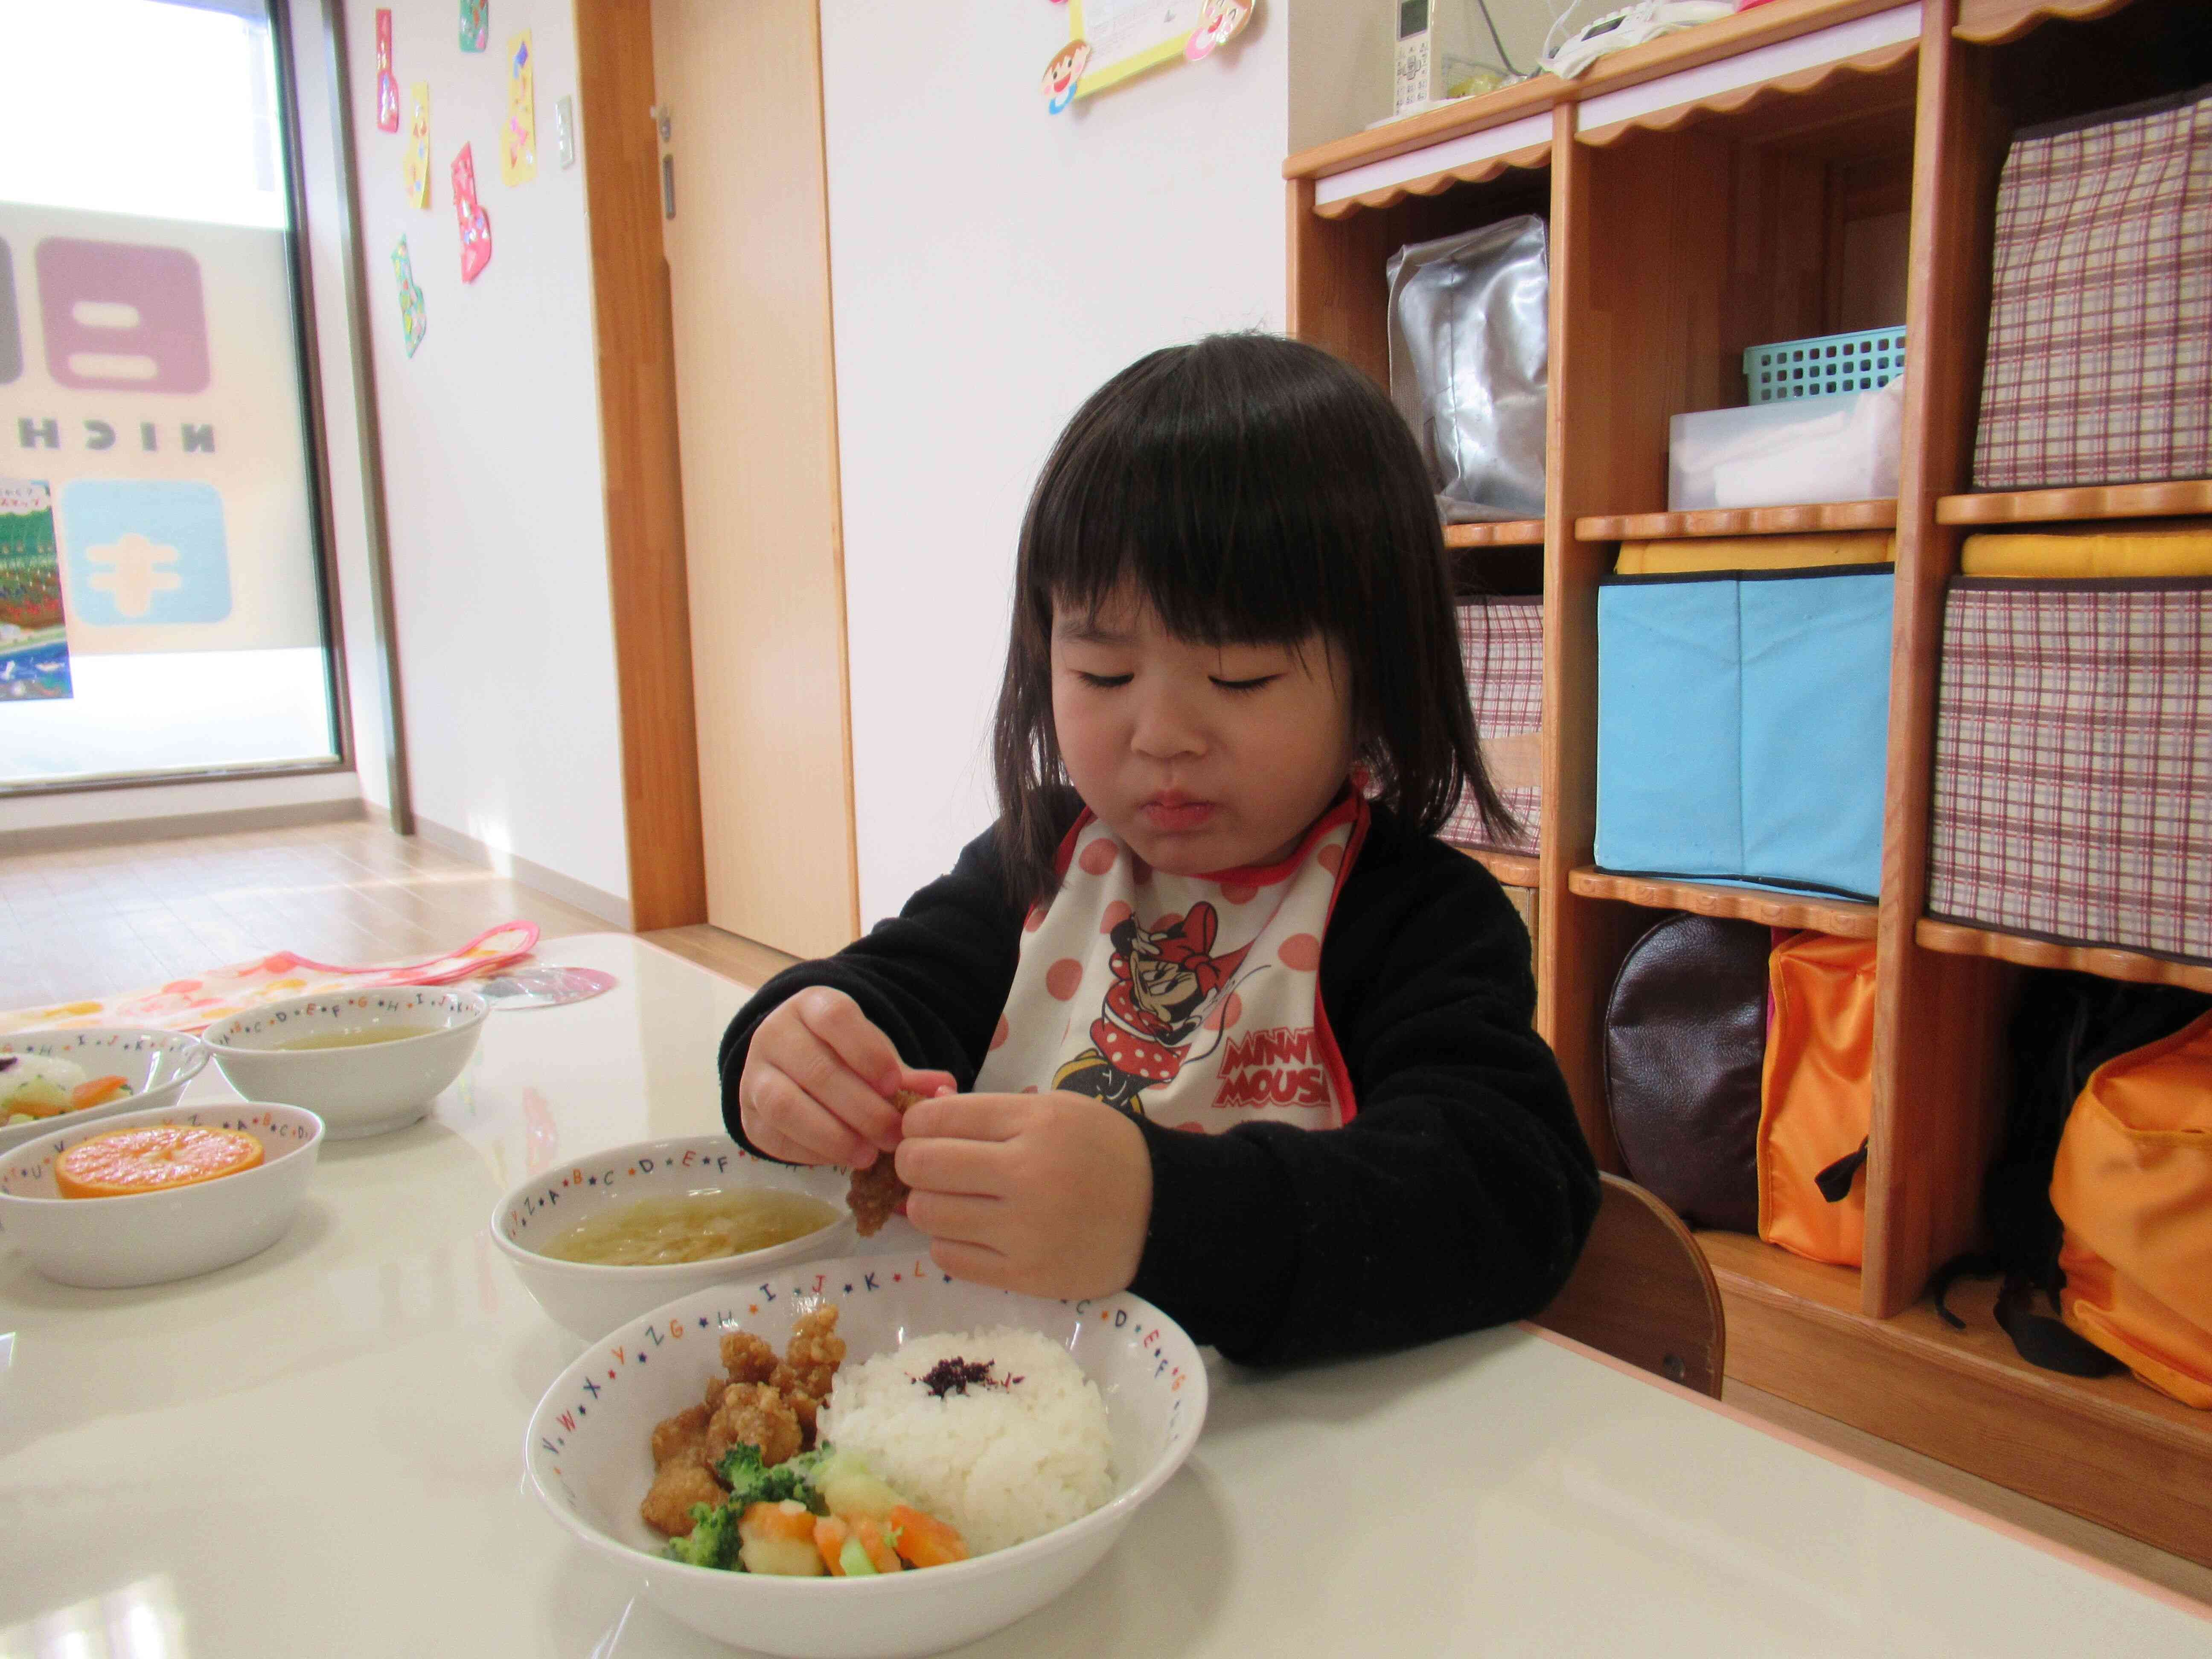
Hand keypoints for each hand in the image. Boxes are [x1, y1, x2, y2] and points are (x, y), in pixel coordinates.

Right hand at [737, 988, 954, 1166]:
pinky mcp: (748, 1114)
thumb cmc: (844, 1056)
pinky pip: (774, 1136)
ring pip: (785, 1105)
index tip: (895, 1084)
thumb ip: (909, 1073)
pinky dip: (811, 1153)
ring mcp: (755, 1074)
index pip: (836, 1019)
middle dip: (862, 1109)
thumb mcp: (875, 1054)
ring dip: (831, 1135)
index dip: (868, 1052)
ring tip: (867, 1155)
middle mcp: (776, 1034)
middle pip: (817, 1070)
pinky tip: (841, 1159)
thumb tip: (946, 1090)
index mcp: (812, 1006)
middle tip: (893, 1136)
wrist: (791, 1064)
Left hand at [894, 1091, 1152, 1300]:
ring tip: (951, 1200)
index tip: (920, 1131)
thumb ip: (993, 1112)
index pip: (940, 1118)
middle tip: (926, 1167)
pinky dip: (948, 1242)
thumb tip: (922, 1119)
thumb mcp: (1058, 1110)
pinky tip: (970, 1231)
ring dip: (927, 1205)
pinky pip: (950, 1258)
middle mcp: (1026, 1175)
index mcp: (1037, 1123)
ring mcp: (1024, 1231)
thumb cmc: (1103, 1152)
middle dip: (911, 1162)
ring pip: (928, 1215)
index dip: (916, 1123)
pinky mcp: (1025, 1276)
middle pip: (922, 1166)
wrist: (1160, 1213)